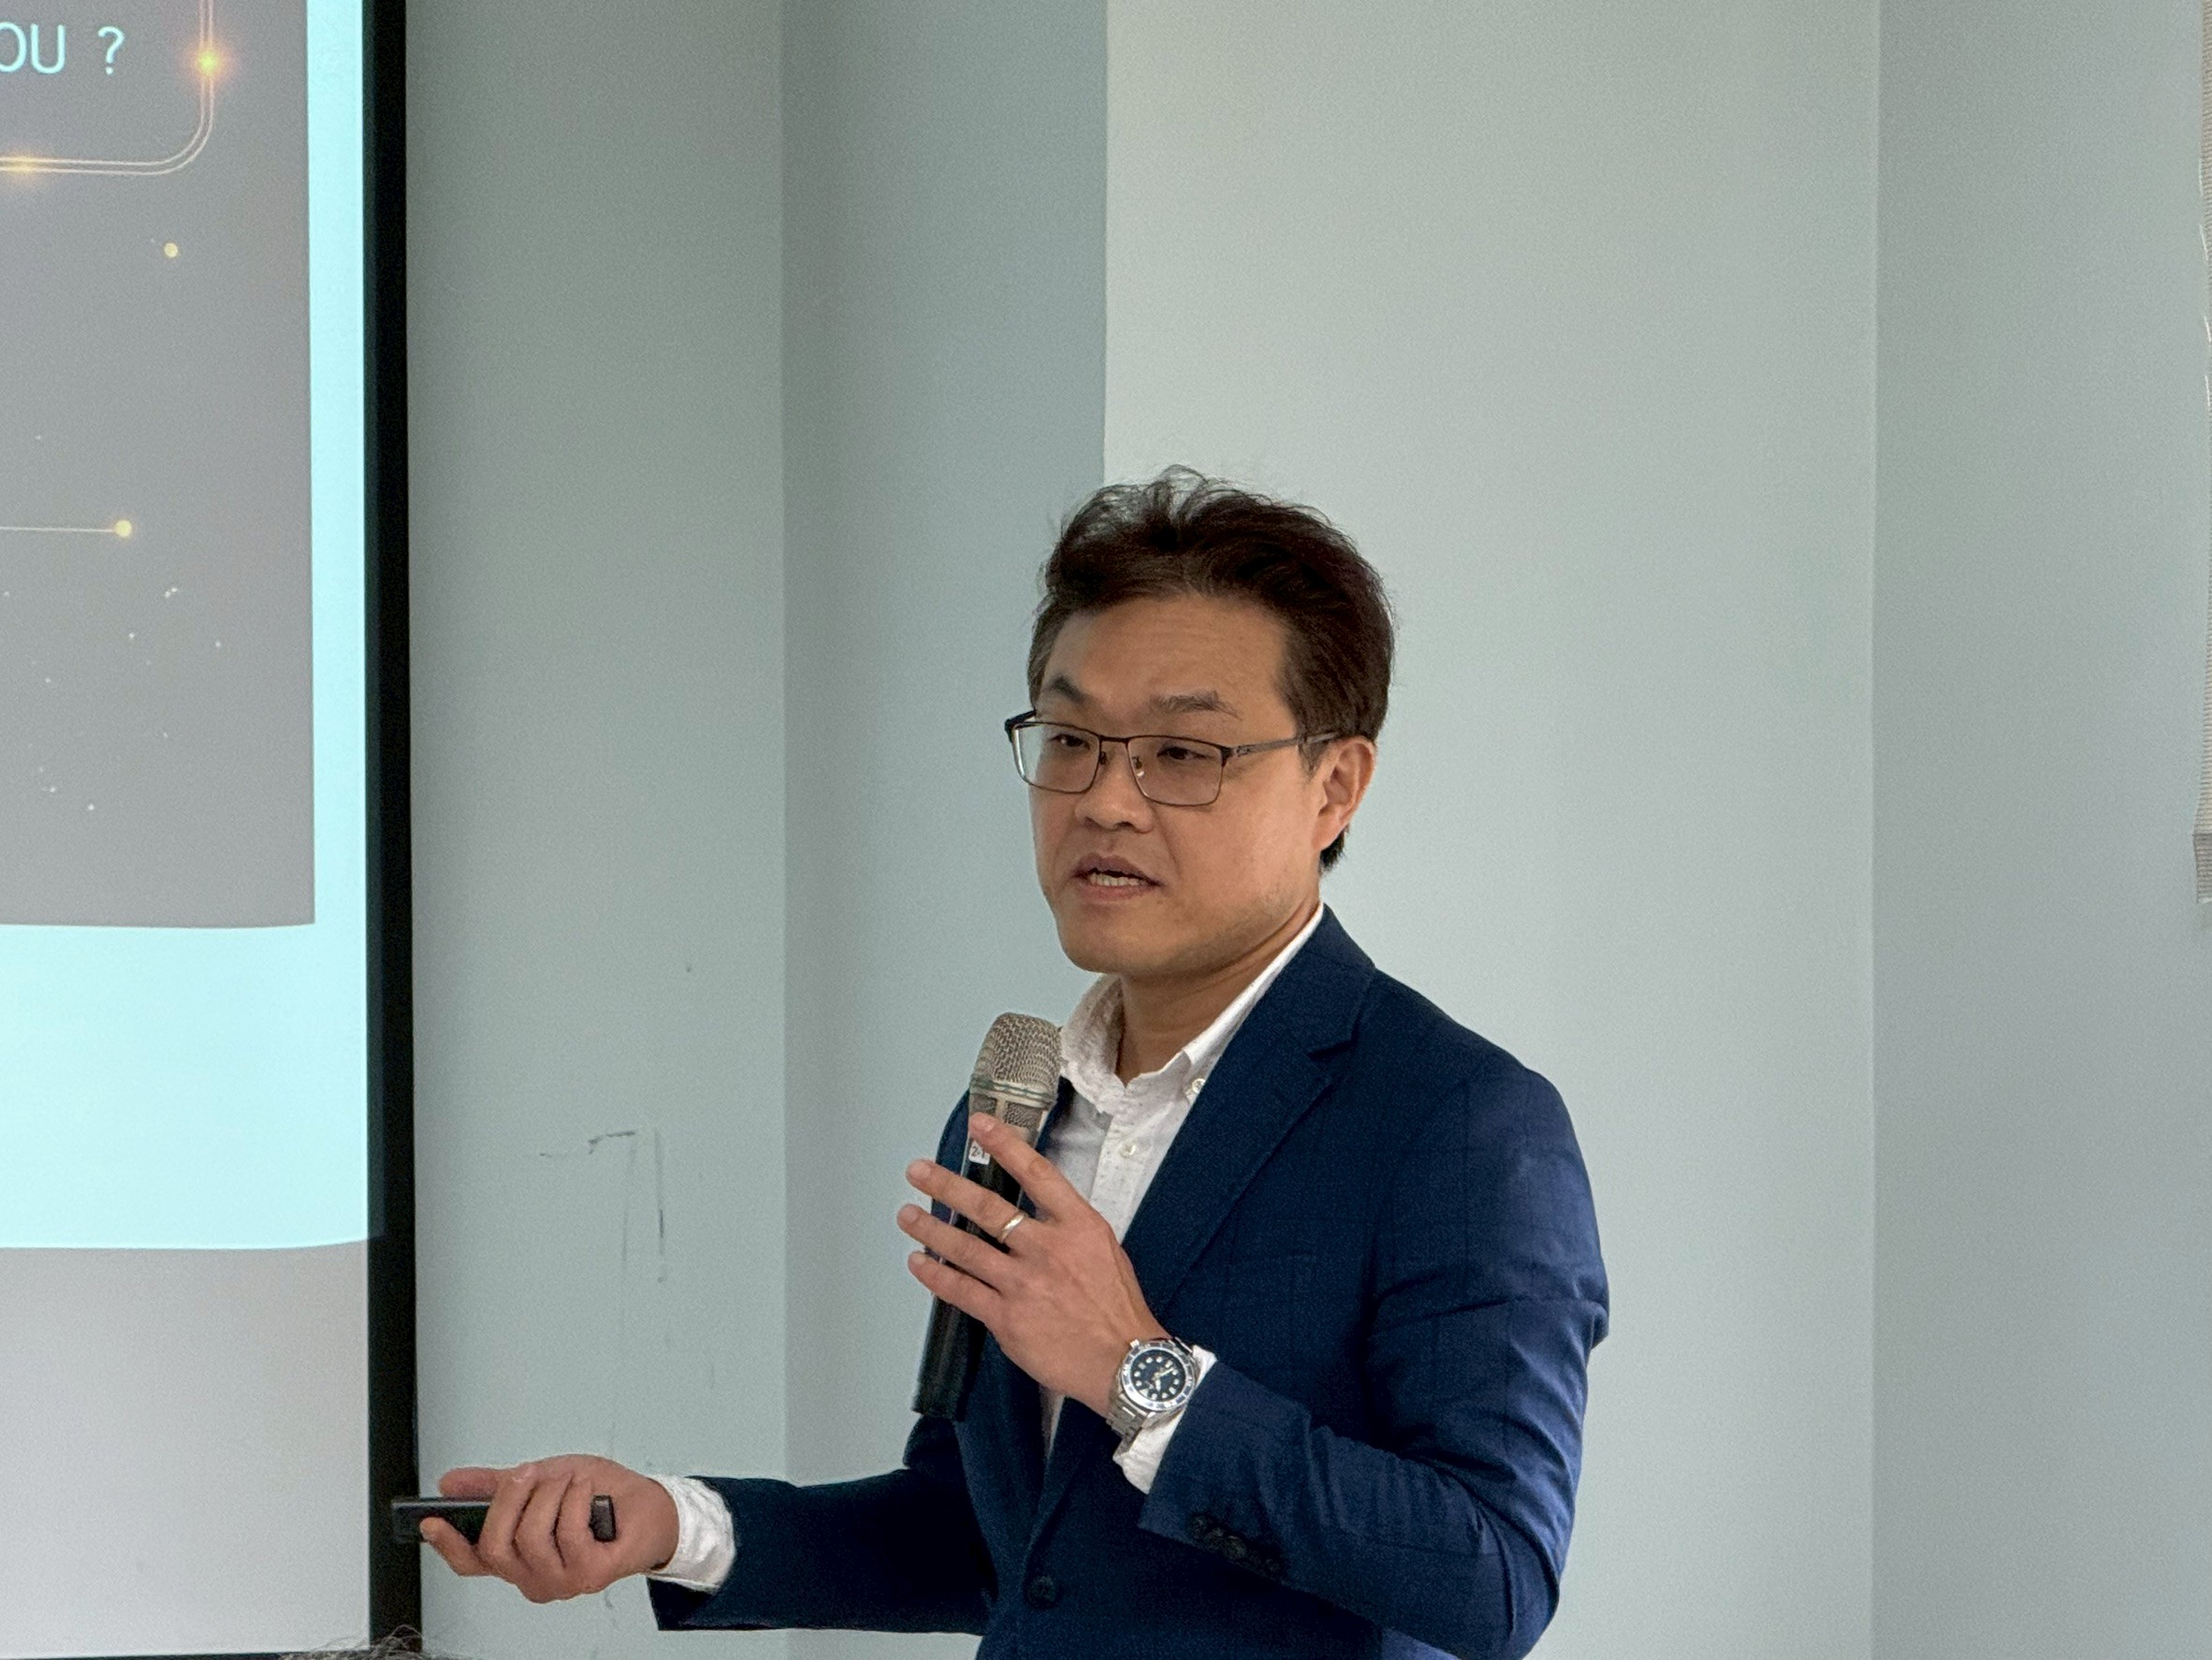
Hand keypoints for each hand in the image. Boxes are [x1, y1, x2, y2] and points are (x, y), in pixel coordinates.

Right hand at [420, 1455, 679, 1602]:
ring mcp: (560, 1580)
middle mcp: (532, 1575)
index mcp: (516, 1555)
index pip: (470, 1561)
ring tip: (570, 1480)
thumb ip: (497, 1484)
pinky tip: (588, 1492)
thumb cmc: (599, 1496)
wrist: (650, 1506)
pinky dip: (576, 1500)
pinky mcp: (589, 1576)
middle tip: (529, 1472)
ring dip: (550, 1495)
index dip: (445, 1544)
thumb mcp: (542, 1479)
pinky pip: (568, 1534)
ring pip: (530, 1537)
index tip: (429, 1520)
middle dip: (509, 1498)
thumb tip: (450, 1482)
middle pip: (494, 1545)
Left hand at [900, 1112, 1164, 1416]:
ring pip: (966, 1248)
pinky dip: (936, 1275)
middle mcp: (1047, 1249)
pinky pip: (962, 1291)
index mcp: (1077, 1226)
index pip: (1036, 1174)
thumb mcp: (1104, 1249)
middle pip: (988, 1208)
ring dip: (931, 1229)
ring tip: (908, 1215)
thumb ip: (1066, 1228)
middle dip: (947, 1185)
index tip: (979, 1126)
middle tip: (919, 1172)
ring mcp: (1023, 1284)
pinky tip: (920, 1263)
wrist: (1124, 1362)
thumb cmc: (1117, 1308)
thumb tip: (1030, 1216)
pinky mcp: (1007, 1319)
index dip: (1005, 1146)